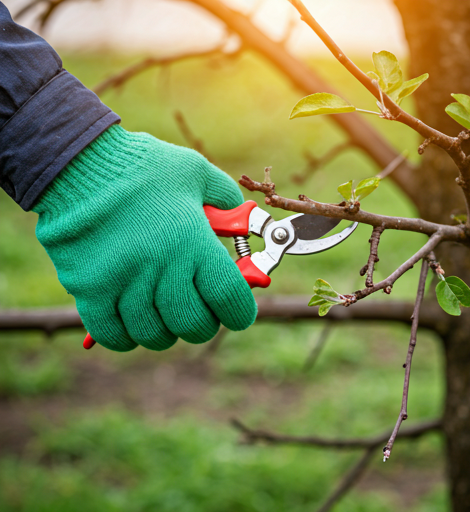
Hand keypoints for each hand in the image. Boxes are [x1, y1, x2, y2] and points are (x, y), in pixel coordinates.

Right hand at [33, 125, 256, 350]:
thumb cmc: (141, 166)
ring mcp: (123, 283)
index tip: (238, 312)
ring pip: (155, 335)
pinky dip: (128, 336)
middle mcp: (161, 268)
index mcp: (193, 242)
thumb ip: (226, 199)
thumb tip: (243, 220)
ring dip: (167, 330)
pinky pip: (114, 336)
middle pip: (194, 325)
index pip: (229, 298)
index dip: (240, 312)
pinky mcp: (89, 291)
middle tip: (200, 310)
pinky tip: (133, 319)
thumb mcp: (196, 172)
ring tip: (165, 311)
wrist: (77, 163)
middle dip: (204, 323)